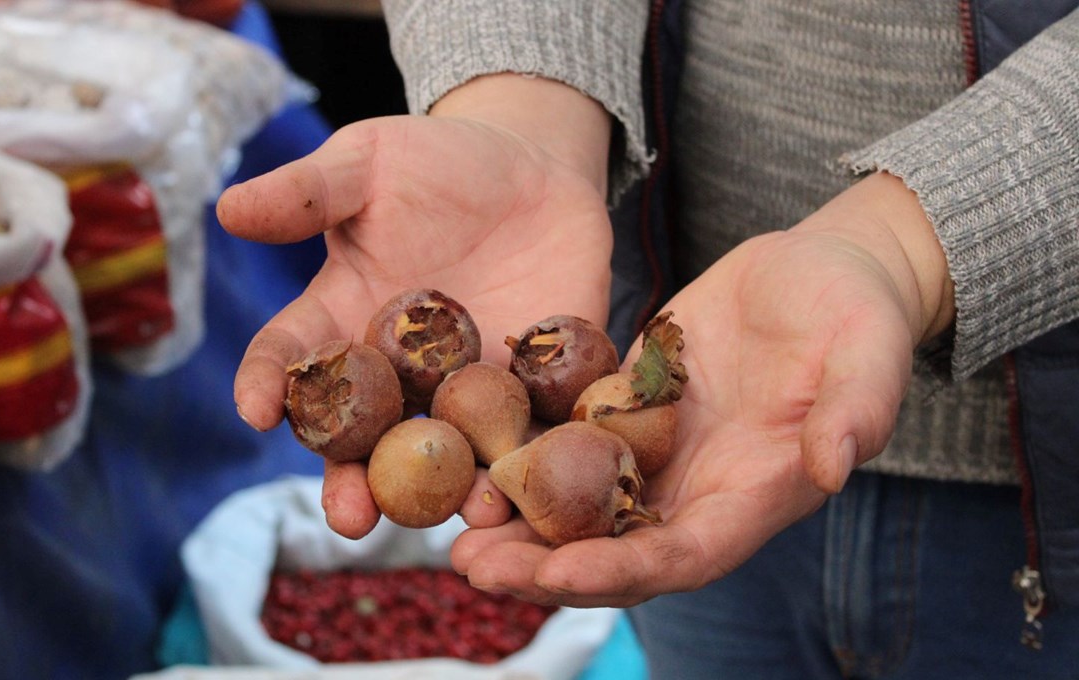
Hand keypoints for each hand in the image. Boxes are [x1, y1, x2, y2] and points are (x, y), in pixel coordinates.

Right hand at [217, 76, 614, 538]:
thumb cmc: (434, 163)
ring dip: (454, 490)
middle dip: (355, 481)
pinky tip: (537, 479)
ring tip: (463, 512)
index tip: (255, 409)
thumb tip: (228, 207)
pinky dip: (534, 455)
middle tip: (351, 517)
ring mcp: (466, 387)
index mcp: (342, 322)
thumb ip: (307, 193)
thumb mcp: (366, 163)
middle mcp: (397, 373)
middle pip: (366, 440)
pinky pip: (533, 428)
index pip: (295, 361)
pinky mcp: (537, 386)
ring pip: (450, 452)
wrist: (532, 166)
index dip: (271, 384)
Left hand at [451, 172, 954, 606]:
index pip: (683, 555)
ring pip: (577, 510)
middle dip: (543, 568)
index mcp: (752, 496)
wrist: (819, 273)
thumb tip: (833, 467)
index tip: (558, 573)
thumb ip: (856, 411)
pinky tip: (468, 461)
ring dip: (518, 531)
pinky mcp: (620, 408)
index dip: (622, 570)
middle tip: (472, 569)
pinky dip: (519, 463)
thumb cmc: (857, 313)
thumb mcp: (870, 352)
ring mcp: (652, 453)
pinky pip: (565, 446)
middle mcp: (693, 491)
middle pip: (613, 551)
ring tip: (456, 536)